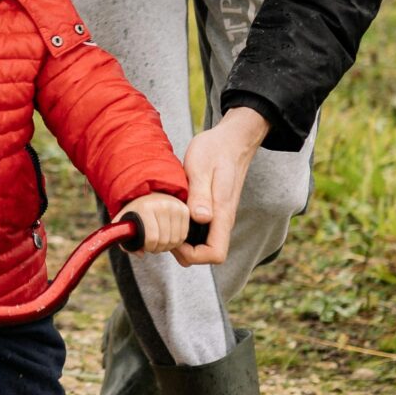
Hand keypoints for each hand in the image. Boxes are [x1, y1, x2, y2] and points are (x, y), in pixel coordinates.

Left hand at [120, 193, 191, 254]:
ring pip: (176, 239)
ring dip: (168, 246)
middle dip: (158, 248)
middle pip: (165, 240)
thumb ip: (124, 241)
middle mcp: (162, 205)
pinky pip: (184, 234)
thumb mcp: (123, 223)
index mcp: (146, 208)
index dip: (148, 247)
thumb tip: (141, 254)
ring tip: (160, 243)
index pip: (152, 238)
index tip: (145, 246)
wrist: (147, 195)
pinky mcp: (184, 209)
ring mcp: (175, 207)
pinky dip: (177, 241)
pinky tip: (169, 238)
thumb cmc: (135, 212)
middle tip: (153, 246)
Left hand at [178, 104, 269, 265]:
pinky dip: (186, 231)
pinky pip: (201, 231)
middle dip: (184, 252)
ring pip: (203, 244)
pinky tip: (173, 215)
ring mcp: (219, 216)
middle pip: (207, 255)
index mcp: (223, 213)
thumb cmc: (215, 150)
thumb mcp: (201, 167)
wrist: (231, 139)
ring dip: (184, 242)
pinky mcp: (214, 211)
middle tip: (164, 230)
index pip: (215, 255)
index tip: (175, 238)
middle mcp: (223, 219)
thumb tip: (201, 218)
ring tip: (166, 223)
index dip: (193, 255)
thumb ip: (200, 193)